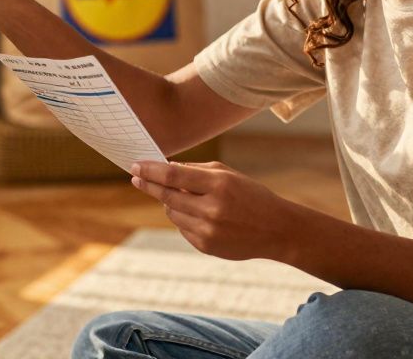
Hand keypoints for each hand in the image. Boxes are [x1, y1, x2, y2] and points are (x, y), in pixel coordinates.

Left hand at [129, 160, 299, 261]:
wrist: (276, 229)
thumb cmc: (251, 195)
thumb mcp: (228, 174)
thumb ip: (196, 170)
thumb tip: (165, 169)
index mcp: (219, 185)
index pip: (173, 176)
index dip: (150, 170)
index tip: (135, 166)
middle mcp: (212, 209)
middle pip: (167, 196)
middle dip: (149, 185)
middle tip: (137, 178)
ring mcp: (208, 230)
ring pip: (172, 213)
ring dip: (170, 203)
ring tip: (184, 197)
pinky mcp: (206, 246)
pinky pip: (182, 228)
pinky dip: (183, 218)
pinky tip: (199, 214)